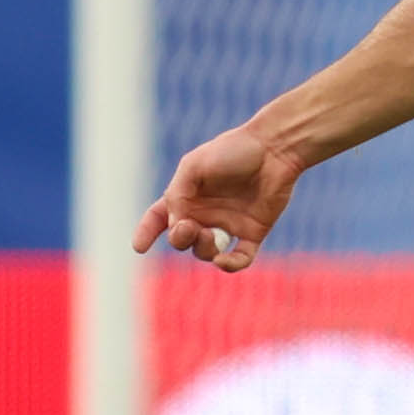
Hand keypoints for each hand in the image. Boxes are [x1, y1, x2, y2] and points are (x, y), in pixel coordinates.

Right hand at [135, 126, 300, 270]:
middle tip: (189, 227)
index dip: (147, 232)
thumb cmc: (232, 151)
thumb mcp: (194, 166)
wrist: (274, 149)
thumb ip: (177, 194)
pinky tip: (223, 261)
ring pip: (206, 251)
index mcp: (186, 195)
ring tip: (207, 234)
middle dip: (179, 239)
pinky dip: (230, 265)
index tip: (139, 247)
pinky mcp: (253, 232)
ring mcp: (228, 224)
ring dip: (202, 249)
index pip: (159, 218)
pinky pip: (239, 258)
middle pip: (181, 239)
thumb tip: (176, 225)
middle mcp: (204, 213)